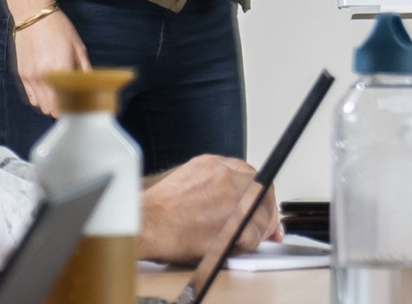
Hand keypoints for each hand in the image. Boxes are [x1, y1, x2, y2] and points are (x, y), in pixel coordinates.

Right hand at [12, 8, 89, 116]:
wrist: (33, 15)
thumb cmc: (58, 28)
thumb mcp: (78, 48)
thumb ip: (84, 71)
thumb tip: (91, 86)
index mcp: (61, 70)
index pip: (68, 102)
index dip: (74, 109)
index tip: (79, 108)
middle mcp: (44, 77)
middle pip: (52, 108)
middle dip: (62, 110)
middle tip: (70, 105)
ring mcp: (30, 77)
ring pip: (40, 105)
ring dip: (50, 106)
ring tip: (59, 99)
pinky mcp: (22, 74)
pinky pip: (31, 96)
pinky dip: (40, 99)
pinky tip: (48, 93)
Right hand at [140, 155, 281, 263]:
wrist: (146, 224)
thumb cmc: (157, 209)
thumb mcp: (184, 178)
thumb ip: (212, 181)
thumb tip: (233, 196)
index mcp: (215, 165)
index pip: (251, 175)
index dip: (259, 195)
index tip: (262, 206)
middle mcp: (227, 177)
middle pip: (262, 193)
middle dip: (265, 212)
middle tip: (264, 228)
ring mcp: (233, 199)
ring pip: (261, 217)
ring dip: (254, 232)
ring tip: (238, 240)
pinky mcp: (235, 224)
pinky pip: (253, 236)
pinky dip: (245, 246)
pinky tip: (231, 247)